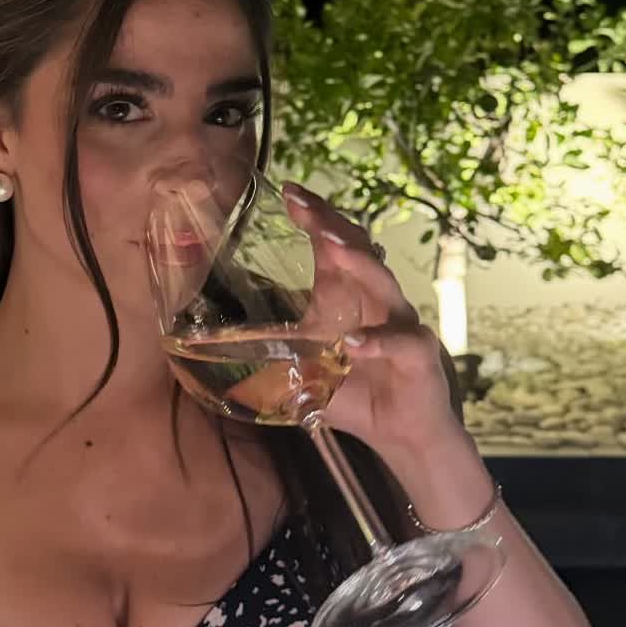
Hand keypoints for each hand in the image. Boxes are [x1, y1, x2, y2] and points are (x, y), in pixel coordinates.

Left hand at [280, 182, 468, 460]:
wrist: (401, 434)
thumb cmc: (353, 395)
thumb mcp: (300, 370)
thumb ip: (268, 352)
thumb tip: (207, 347)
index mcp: (348, 297)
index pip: (332, 246)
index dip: (315, 217)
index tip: (289, 192)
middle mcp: (376, 301)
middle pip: (358, 251)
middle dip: (333, 226)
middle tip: (306, 206)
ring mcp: (401, 324)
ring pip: (383, 284)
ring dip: (359, 264)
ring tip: (333, 248)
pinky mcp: (418, 356)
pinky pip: (401, 342)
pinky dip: (377, 341)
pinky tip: (354, 342)